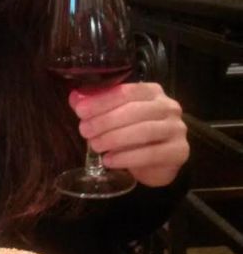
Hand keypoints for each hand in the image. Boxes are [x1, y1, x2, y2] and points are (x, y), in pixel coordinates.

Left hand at [69, 82, 188, 187]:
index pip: (126, 91)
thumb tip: (75, 98)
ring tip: (95, 146)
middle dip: (105, 121)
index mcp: (152, 92)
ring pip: (143, 131)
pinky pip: (151, 154)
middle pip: (134, 110)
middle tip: (84, 131)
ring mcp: (176, 129)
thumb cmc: (133, 134)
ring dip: (114, 139)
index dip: (102, 101)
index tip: (80, 111)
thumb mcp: (115, 117)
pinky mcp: (179, 151)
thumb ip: (97, 106)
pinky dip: (126, 158)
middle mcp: (168, 107)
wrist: (158, 162)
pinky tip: (109, 161)